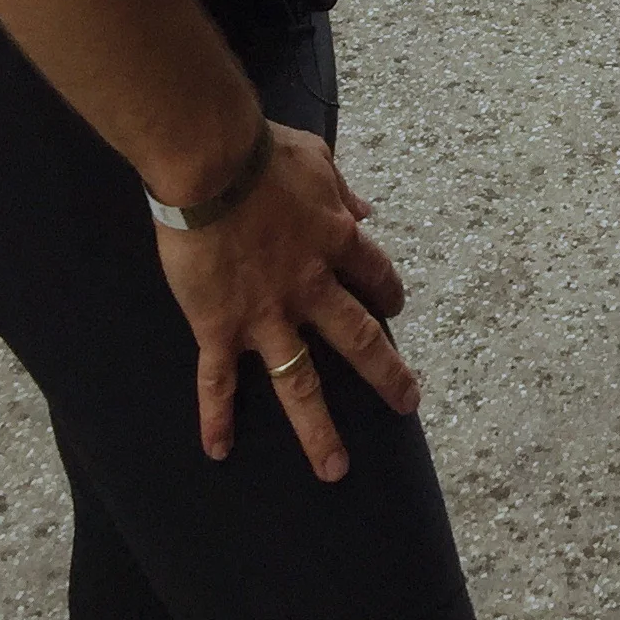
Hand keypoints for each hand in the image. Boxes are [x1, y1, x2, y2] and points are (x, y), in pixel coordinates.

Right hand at [157, 123, 415, 483]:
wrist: (212, 163)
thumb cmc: (262, 151)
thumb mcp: (319, 159)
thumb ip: (343, 190)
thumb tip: (367, 208)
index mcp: (337, 241)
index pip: (376, 276)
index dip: (389, 294)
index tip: (396, 309)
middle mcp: (311, 287)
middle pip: (359, 340)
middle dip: (387, 376)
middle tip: (407, 403)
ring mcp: (266, 314)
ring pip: (298, 382)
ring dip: (318, 429)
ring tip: (336, 468)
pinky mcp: (220, 327)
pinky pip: (218, 382)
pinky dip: (217, 418)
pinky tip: (220, 450)